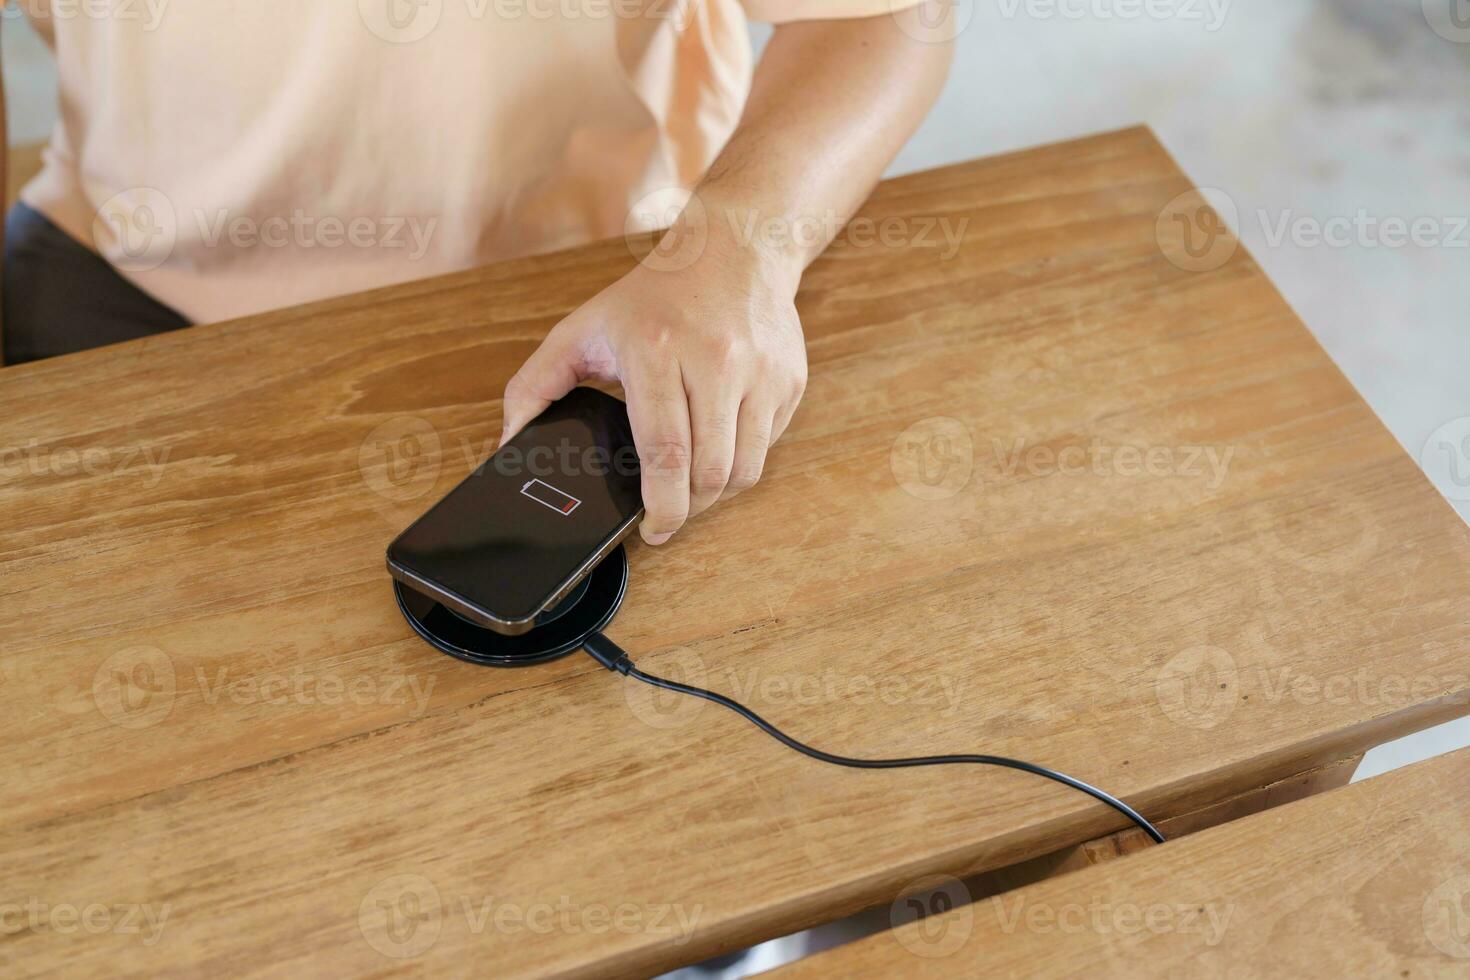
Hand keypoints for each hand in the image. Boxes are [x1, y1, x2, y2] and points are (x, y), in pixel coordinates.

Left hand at [500, 236, 806, 545]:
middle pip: (709, 472)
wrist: (736, 250)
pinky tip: (718, 446)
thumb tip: (510, 443)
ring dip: (717, 493)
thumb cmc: (654, 296)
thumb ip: (534, 386)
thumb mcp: (582, 329)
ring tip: (692, 488)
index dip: (660, 505)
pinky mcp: (788, 382)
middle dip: (687, 509)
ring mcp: (760, 373)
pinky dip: (742, 461)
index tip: (651, 529)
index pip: (665, 452)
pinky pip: (767, 447)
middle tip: (668, 515)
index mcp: (658, 350)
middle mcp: (716, 361)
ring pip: (745, 470)